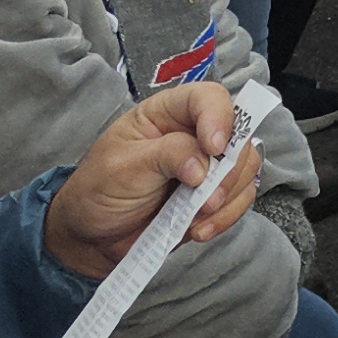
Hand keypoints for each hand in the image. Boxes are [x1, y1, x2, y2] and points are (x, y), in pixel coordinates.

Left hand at [42, 83, 261, 277]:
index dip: (219, 117)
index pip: (208, 98)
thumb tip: (203, 165)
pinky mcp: (212, 196)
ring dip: (228, 198)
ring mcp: (206, 166)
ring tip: (196, 218)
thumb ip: (165, 156)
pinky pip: (240, 199)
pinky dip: (226, 217)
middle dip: (228, 171)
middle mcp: (193, 134)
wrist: (91, 240)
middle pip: (238, 136)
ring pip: (246, 169)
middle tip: (206, 198)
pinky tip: (199, 230)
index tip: (213, 149)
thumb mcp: (123, 168)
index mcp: (166, 114)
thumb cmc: (97, 192)